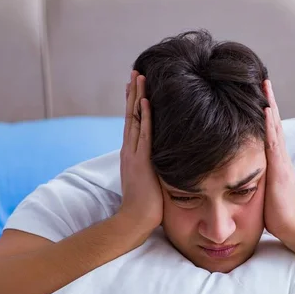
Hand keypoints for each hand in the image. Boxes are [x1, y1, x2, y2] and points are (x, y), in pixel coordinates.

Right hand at [118, 70, 162, 231]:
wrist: (134, 221)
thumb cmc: (146, 206)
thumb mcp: (151, 182)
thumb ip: (154, 169)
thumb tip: (164, 162)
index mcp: (132, 155)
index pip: (134, 124)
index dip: (134, 104)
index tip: (137, 87)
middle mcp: (130, 150)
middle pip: (131, 115)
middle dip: (133, 93)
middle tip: (136, 72)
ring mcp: (134, 154)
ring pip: (135, 119)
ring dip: (137, 97)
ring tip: (139, 76)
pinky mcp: (141, 161)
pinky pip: (144, 134)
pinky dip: (145, 117)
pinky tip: (146, 101)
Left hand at [263, 80, 294, 242]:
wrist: (291, 226)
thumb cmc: (276, 213)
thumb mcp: (263, 188)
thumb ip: (257, 176)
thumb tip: (243, 171)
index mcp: (276, 160)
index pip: (270, 131)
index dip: (265, 112)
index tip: (259, 94)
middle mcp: (280, 156)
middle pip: (274, 122)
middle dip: (269, 100)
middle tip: (262, 79)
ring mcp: (281, 160)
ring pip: (275, 126)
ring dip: (270, 105)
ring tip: (265, 85)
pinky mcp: (279, 167)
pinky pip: (273, 142)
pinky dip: (269, 124)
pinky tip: (265, 109)